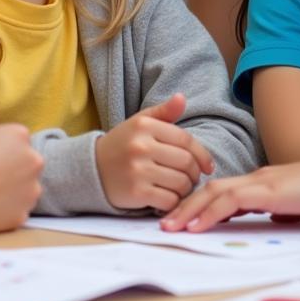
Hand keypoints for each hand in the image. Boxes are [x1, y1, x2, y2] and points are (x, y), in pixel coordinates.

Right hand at [0, 118, 42, 231]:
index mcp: (21, 135)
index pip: (16, 138)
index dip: (0, 147)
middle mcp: (34, 160)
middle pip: (25, 163)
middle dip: (12, 168)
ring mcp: (31, 188)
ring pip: (25, 188)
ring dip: (12, 189)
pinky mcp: (23, 213)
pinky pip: (16, 210)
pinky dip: (6, 210)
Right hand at [94, 94, 213, 210]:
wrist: (92, 168)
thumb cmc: (122, 144)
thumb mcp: (140, 123)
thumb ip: (163, 112)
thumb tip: (182, 98)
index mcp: (145, 125)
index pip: (186, 140)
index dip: (202, 155)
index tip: (207, 166)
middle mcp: (141, 145)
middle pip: (186, 162)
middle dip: (195, 174)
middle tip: (193, 178)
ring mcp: (138, 169)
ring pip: (180, 183)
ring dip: (186, 189)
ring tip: (181, 188)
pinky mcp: (135, 192)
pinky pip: (168, 200)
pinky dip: (174, 202)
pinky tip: (169, 198)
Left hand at [160, 149, 299, 232]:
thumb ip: (283, 209)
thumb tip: (272, 220)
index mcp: (263, 182)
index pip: (223, 192)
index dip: (200, 204)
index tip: (182, 217)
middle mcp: (258, 178)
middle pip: (211, 190)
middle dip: (185, 206)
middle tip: (164, 223)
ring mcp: (262, 182)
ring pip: (215, 193)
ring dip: (190, 210)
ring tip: (170, 226)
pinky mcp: (270, 191)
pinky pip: (231, 202)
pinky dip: (210, 213)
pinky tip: (197, 226)